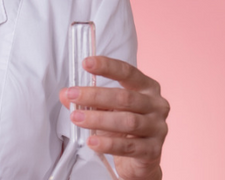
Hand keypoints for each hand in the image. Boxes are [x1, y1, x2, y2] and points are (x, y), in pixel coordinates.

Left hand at [58, 56, 169, 179]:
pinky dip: (109, 144)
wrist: (138, 160)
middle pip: (125, 97)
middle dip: (95, 96)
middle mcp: (157, 105)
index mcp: (147, 88)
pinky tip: (92, 142)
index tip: (86, 63)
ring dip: (98, 119)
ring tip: (76, 118)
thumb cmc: (122, 128)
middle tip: (72, 95)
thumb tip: (65, 94)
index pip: (128, 72)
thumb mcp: (105, 109)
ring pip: (128, 121)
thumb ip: (88, 101)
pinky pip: (129, 146)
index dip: (107, 67)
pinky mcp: (154, 151)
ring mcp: (158, 128)